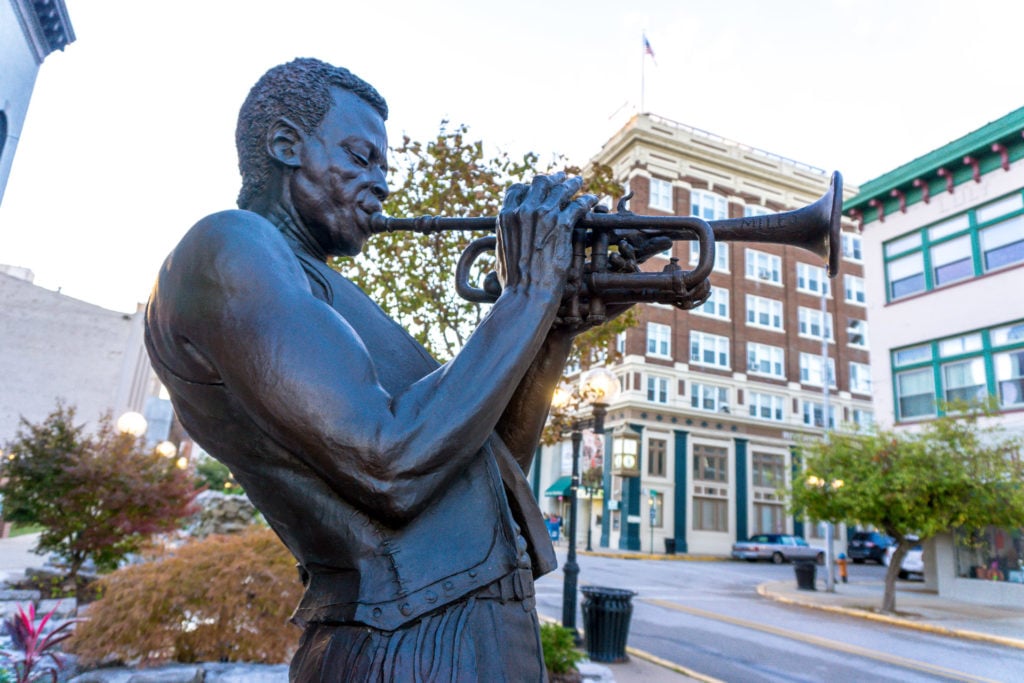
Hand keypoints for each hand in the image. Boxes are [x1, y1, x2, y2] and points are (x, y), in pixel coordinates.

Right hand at [495, 173, 596, 296]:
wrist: (526, 294)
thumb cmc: (514, 282)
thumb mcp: (501, 253)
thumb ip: (506, 236)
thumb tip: (507, 235)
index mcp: (506, 216)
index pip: (517, 189)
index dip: (530, 186)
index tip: (541, 187)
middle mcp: (523, 211)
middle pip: (540, 183)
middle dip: (552, 178)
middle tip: (563, 178)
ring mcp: (543, 216)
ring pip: (561, 190)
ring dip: (572, 184)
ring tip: (579, 183)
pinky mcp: (561, 225)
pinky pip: (578, 205)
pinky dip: (587, 200)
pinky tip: (593, 200)